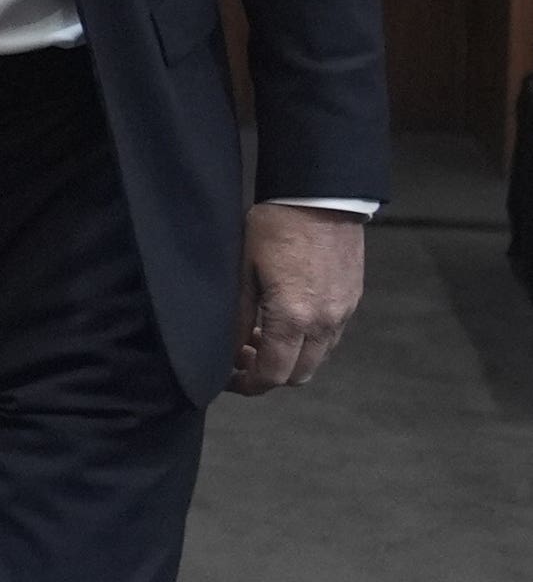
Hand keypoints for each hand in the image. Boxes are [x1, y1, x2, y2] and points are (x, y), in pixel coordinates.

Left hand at [228, 202, 366, 394]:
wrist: (320, 197)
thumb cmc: (275, 226)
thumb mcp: (244, 269)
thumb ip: (238, 315)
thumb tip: (229, 349)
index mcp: (294, 317)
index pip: (273, 374)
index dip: (248, 384)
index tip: (229, 378)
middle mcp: (325, 322)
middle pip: (299, 374)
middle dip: (268, 374)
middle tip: (242, 355)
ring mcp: (343, 313)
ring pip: (317, 358)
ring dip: (289, 357)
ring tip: (259, 333)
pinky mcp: (352, 300)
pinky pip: (330, 337)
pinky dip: (307, 340)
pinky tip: (285, 318)